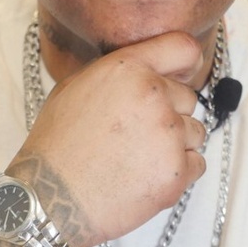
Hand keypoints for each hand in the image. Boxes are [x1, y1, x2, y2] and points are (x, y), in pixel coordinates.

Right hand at [8, 31, 207, 246]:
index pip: (184, 48)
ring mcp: (168, 135)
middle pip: (188, 97)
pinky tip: (146, 176)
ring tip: (138, 157)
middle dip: (169, 112)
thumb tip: (149, 70)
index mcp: (128, 69)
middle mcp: (153, 96)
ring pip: (195, 132)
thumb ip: (120, 72)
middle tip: (137, 133)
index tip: (182, 75)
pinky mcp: (176, 172)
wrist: (50, 198)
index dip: (186, 63)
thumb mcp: (76, 86)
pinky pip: (197, 164)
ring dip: (175, 143)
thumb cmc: (58, 144)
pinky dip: (178, 171)